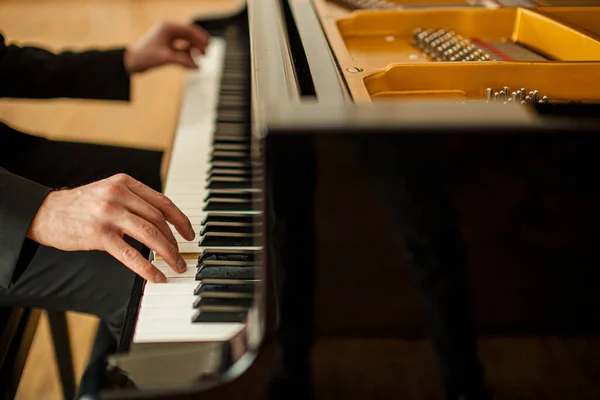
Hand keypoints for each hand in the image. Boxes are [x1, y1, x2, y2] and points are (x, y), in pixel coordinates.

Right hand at [27, 174, 194, 282]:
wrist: (44, 213)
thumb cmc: (80, 207)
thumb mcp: (109, 192)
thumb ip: (133, 201)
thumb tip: (163, 222)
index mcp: (125, 183)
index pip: (162, 201)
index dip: (180, 219)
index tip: (189, 233)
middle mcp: (119, 194)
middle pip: (158, 219)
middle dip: (174, 240)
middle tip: (181, 256)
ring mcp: (109, 213)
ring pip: (149, 234)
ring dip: (167, 253)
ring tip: (175, 266)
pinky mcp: (98, 233)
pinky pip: (130, 253)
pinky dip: (147, 267)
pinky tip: (156, 276)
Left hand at [124, 21, 209, 73]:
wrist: (132, 61)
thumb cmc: (145, 56)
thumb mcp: (166, 58)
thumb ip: (183, 61)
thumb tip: (198, 66)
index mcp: (168, 28)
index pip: (189, 30)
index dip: (200, 39)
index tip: (207, 48)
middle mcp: (169, 30)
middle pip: (190, 34)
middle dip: (199, 43)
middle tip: (206, 53)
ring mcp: (168, 38)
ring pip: (187, 41)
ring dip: (194, 49)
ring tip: (200, 58)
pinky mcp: (167, 46)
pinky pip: (182, 47)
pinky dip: (188, 54)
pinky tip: (192, 62)